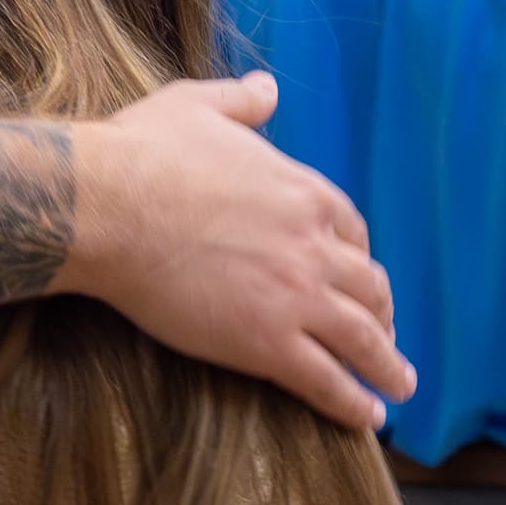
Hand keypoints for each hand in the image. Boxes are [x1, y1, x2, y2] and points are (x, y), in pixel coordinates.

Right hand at [64, 74, 412, 429]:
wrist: (107, 205)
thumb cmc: (141, 153)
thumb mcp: (197, 106)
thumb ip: (241, 101)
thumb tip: (268, 87)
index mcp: (304, 192)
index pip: (353, 232)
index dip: (359, 260)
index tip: (358, 278)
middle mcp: (314, 244)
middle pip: (370, 286)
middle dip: (382, 314)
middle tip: (384, 337)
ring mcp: (296, 296)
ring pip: (362, 338)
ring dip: (387, 366)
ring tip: (398, 388)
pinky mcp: (266, 342)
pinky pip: (326, 379)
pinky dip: (353, 402)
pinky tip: (368, 417)